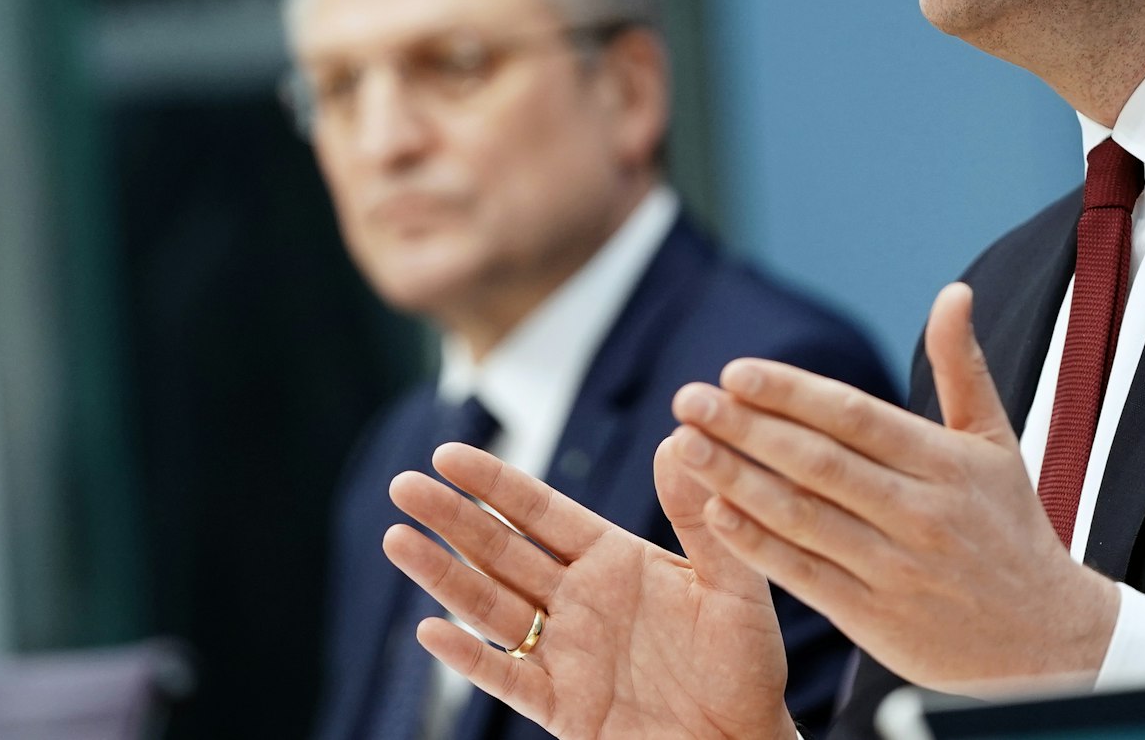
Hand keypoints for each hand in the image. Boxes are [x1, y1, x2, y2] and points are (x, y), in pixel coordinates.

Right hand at [384, 437, 793, 739]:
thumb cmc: (747, 662)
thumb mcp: (733, 581)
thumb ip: (699, 517)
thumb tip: (676, 438)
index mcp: (615, 560)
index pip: (543, 512)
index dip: (496, 484)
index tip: (449, 452)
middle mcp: (579, 600)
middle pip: (501, 551)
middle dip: (453, 518)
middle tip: (404, 483)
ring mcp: (565, 653)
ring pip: (489, 607)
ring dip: (443, 575)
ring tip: (397, 538)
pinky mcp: (563, 708)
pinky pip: (507, 678)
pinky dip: (468, 659)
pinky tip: (431, 631)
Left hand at [668, 282, 1120, 689]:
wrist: (1046, 640)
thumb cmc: (1011, 527)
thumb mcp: (995, 442)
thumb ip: (962, 367)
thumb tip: (954, 291)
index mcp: (946, 464)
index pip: (856, 417)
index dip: (792, 393)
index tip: (735, 372)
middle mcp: (920, 513)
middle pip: (819, 463)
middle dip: (745, 428)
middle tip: (687, 399)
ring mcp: (896, 569)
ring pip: (802, 518)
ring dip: (737, 480)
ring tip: (684, 448)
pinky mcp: (876, 620)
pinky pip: (805, 577)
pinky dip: (757, 545)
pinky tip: (714, 513)